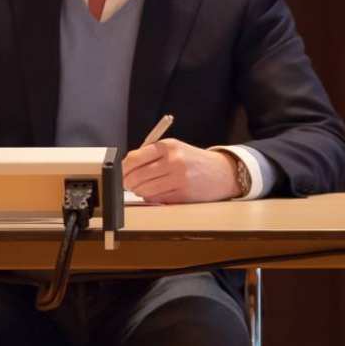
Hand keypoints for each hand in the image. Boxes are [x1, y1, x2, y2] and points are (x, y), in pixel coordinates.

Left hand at [122, 139, 239, 203]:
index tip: (121, 173)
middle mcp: (173, 161)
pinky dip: (153, 198)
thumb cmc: (194, 161)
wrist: (223, 172)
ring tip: (144, 188)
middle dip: (128, 183)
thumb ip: (151, 155)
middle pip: (136, 176)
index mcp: (168, 146)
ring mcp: (179, 179)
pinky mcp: (183, 194)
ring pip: (144, 190)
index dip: (123, 169)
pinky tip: (158, 192)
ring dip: (140, 192)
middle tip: (129, 184)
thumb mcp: (175, 149)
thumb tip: (126, 168)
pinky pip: (157, 199)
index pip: (134, 158)